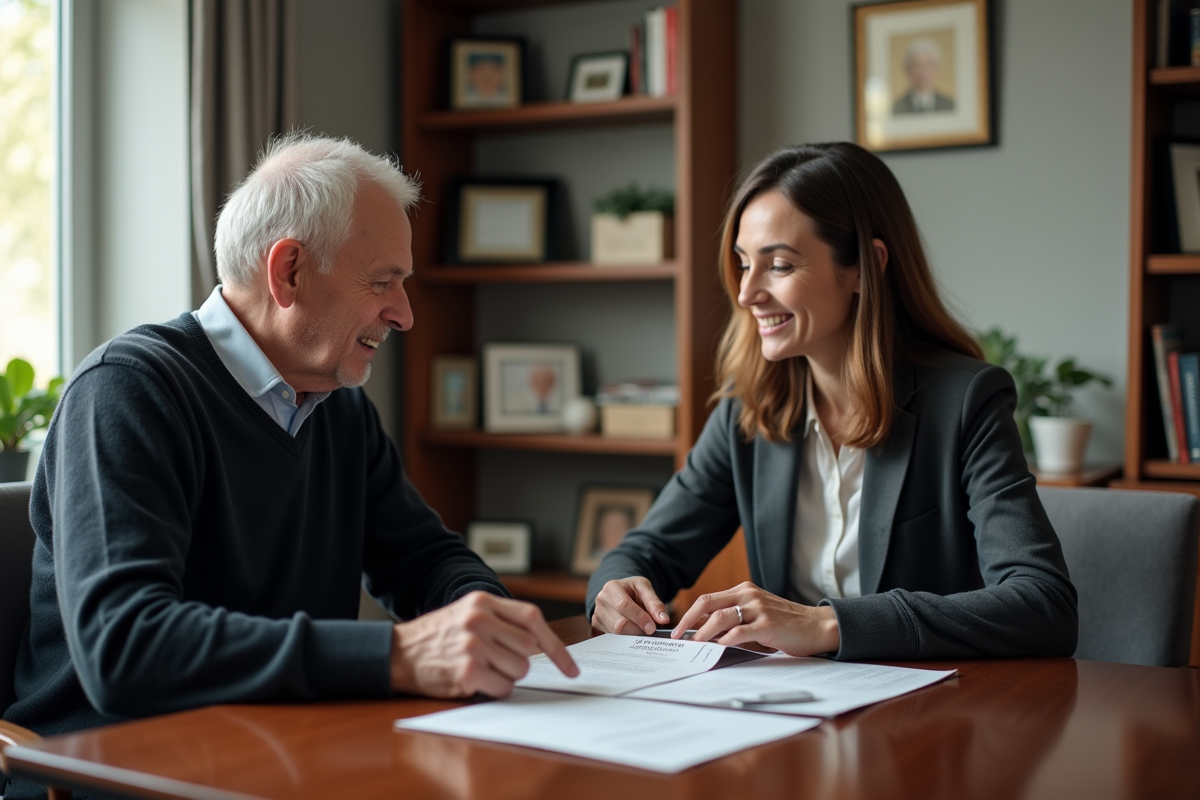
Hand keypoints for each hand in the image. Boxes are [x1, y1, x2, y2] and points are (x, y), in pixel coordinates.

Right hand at [390, 591, 578, 697]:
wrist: (395, 653)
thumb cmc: (436, 637)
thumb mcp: (465, 614)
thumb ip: (499, 620)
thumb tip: (537, 644)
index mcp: (482, 602)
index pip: (532, 618)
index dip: (555, 645)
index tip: (570, 667)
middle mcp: (479, 620)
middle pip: (528, 647)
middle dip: (519, 661)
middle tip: (497, 663)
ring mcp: (474, 645)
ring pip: (519, 669)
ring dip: (507, 677)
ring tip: (482, 670)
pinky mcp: (468, 670)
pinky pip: (503, 688)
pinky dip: (495, 690)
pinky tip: (474, 682)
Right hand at [591, 576, 670, 634]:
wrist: (620, 591)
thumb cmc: (633, 589)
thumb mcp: (645, 588)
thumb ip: (654, 603)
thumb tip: (663, 619)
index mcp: (612, 587)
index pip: (624, 606)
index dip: (639, 618)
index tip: (652, 627)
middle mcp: (601, 600)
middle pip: (619, 623)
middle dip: (637, 629)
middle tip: (650, 630)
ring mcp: (597, 614)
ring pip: (616, 633)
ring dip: (633, 634)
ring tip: (641, 628)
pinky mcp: (597, 625)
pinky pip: (612, 637)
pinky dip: (625, 637)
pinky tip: (632, 630)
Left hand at [672, 581, 839, 656]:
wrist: (817, 626)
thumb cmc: (786, 624)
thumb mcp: (757, 615)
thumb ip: (735, 621)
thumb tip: (707, 635)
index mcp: (743, 591)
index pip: (708, 599)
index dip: (689, 613)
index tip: (678, 628)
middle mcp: (748, 595)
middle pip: (708, 603)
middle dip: (688, 620)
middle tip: (676, 635)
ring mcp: (758, 608)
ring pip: (720, 616)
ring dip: (703, 631)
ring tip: (694, 643)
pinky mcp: (768, 624)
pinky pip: (740, 631)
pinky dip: (726, 639)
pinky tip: (719, 646)